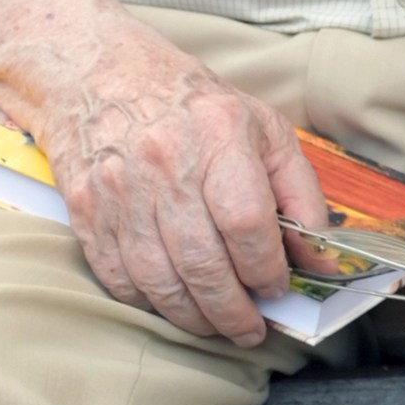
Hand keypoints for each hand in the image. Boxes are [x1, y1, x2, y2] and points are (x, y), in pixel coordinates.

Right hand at [18, 23, 325, 345]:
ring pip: (159, 282)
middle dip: (233, 311)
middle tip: (251, 329)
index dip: (265, 268)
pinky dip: (149, 304)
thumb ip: (301, 195)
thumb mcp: (264, 130)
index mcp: (218, 136)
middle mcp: (164, 164)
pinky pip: (119, 279)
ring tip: (217, 325)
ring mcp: (118, 191)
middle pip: (203, 263)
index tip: (276, 288)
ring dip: (194, 317)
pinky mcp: (85, 211)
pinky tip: (174, 304)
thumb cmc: (192, 106)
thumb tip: (319, 259)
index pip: (246, 222)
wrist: (98, 75)